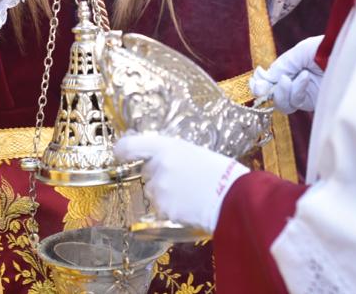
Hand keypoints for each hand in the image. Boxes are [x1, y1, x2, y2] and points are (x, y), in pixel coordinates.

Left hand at [113, 132, 247, 232]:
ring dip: (165, 193)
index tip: (121, 153)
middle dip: (158, 176)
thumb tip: (161, 158)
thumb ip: (173, 154)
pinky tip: (190, 205)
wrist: (233, 198)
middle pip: (146, 172)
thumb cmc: (222, 172)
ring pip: (153, 192)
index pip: (130, 145)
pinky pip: (161, 208)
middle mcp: (158, 167)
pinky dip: (172, 208)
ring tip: (190, 193)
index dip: (122, 149)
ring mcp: (159, 190)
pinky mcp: (164, 210)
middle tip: (182, 179)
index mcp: (166, 147)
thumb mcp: (196, 151)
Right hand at [250, 35, 323, 112]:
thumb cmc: (328, 48)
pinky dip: (297, 89)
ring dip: (282, 91)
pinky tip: (305, 77)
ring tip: (291, 78)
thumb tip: (262, 82)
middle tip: (267, 85)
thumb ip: (281, 66)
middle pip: (273, 95)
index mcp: (291, 68)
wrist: (351, 55)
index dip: (260, 84)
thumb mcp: (300, 52)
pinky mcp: (314, 103)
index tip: (256, 84)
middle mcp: (296, 83)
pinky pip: (297, 101)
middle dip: (268, 90)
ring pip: (283, 103)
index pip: (269, 81)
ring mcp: (305, 94)